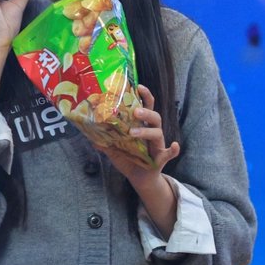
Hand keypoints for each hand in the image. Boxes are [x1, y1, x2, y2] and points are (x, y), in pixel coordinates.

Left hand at [94, 84, 180, 238]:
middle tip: (135, 111)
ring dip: (147, 131)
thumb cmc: (128, 159)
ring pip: (158, 133)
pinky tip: (175, 145)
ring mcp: (157, 145)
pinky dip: (173, 150)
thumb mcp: (113, 149)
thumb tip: (89, 133)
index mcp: (142, 126)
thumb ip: (104, 141)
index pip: (146, 106)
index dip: (144, 95)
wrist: (139, 179)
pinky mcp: (160, 159)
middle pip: (154, 117)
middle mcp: (152, 132)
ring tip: (133, 132)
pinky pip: (169, 153)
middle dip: (146, 112)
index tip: (139, 85)